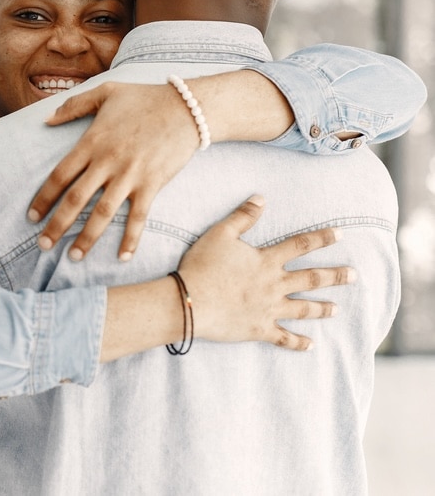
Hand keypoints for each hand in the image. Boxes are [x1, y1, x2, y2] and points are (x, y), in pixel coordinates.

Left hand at [28, 81, 198, 260]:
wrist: (186, 107)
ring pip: (102, 213)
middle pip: (75, 199)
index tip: (32, 216)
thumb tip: (47, 120)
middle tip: (42, 245)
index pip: (60, 175)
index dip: (43, 198)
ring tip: (72, 257)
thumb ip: (74, 105)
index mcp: (92, 141)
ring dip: (86, 238)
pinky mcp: (152, 184)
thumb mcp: (106, 92)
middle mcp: (107, 162)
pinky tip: (122, 257)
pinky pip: (138, 217)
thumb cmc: (145, 98)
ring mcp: (130, 175)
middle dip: (56, 225)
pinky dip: (131, 239)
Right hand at [179, 196, 352, 350]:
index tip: (341, 234)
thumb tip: (261, 198)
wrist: (191, 300)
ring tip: (337, 309)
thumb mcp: (220, 233)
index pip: (300, 245)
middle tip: (354, 275)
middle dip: (335, 276)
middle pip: (310, 279)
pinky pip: (283, 338)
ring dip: (322, 308)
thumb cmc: (203, 265)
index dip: (321, 238)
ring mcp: (268, 309)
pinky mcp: (259, 329)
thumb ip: (242, 216)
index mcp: (266, 261)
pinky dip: (298, 343)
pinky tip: (310, 346)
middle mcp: (274, 285)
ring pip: (303, 309)